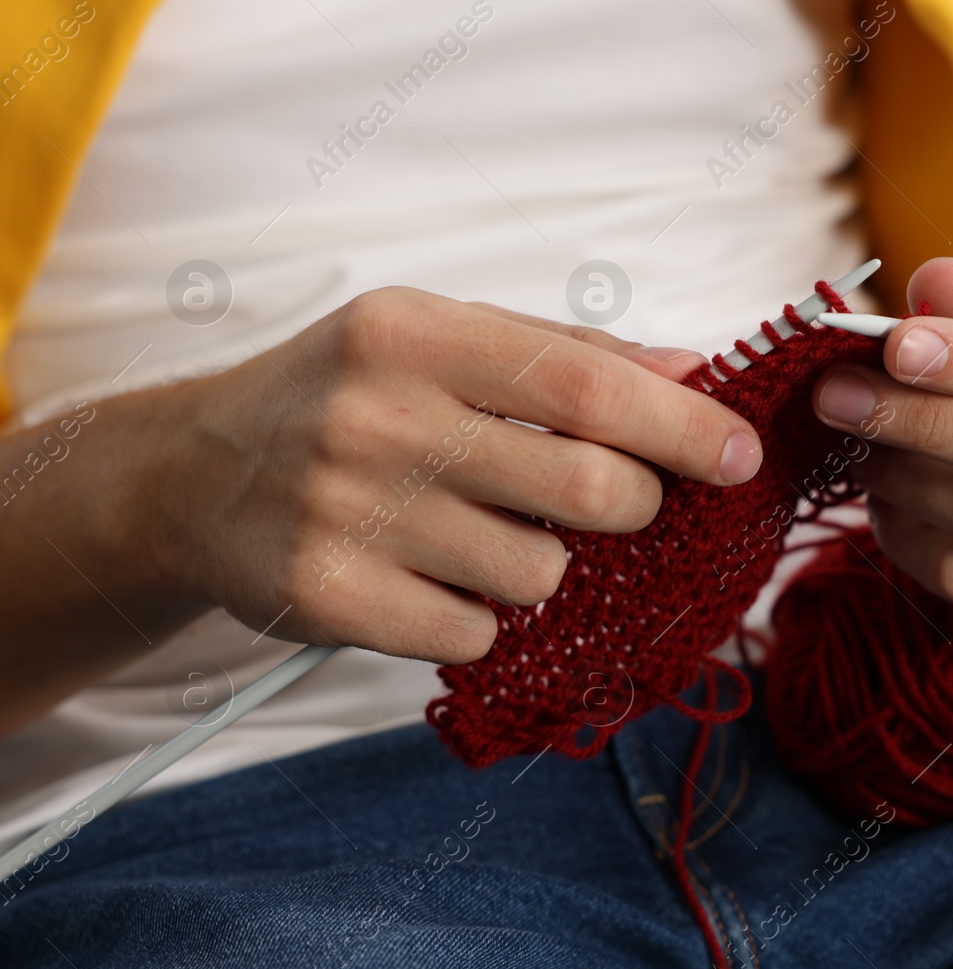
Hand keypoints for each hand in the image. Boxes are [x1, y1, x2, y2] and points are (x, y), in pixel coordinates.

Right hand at [130, 287, 761, 663]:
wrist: (194, 476)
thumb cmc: (351, 395)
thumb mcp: (444, 339)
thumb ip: (570, 353)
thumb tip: (697, 374)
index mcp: (415, 333)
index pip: (586, 386)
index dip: (683, 427)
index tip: (742, 454)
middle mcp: (377, 418)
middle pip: (588, 489)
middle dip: (634, 506)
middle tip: (614, 499)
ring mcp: (346, 513)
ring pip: (539, 575)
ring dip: (543, 565)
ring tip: (480, 530)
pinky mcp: (327, 598)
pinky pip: (475, 635)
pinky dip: (479, 616)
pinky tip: (431, 574)